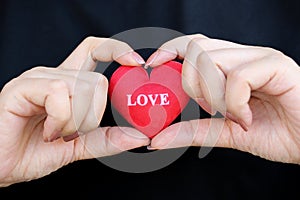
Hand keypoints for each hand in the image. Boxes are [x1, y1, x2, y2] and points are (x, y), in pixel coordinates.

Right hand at [0, 37, 148, 186]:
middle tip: (73, 132)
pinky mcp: (22, 87)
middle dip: (94, 115)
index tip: (136, 63)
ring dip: (75, 122)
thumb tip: (138, 136)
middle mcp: (55, 75)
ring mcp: (38, 78)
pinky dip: (59, 120)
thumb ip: (106, 139)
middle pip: (98, 80)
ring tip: (56, 133)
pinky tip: (46, 132)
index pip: (95, 50)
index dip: (116, 50)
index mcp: (69, 83)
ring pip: (83, 88)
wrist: (1, 167)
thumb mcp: (79, 146)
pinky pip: (60, 94)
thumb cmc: (34, 152)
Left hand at [146, 34, 299, 163]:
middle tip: (210, 108)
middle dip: (191, 83)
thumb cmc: (276, 133)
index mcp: (232, 65)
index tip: (152, 65)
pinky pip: (237, 77)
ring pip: (212, 60)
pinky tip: (247, 117)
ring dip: (214, 95)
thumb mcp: (226, 133)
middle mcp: (244, 55)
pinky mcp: (276, 65)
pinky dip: (234, 103)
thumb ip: (193, 131)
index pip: (193, 45)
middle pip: (196, 49)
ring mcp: (260, 57)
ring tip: (234, 114)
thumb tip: (157, 138)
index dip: (170, 50)